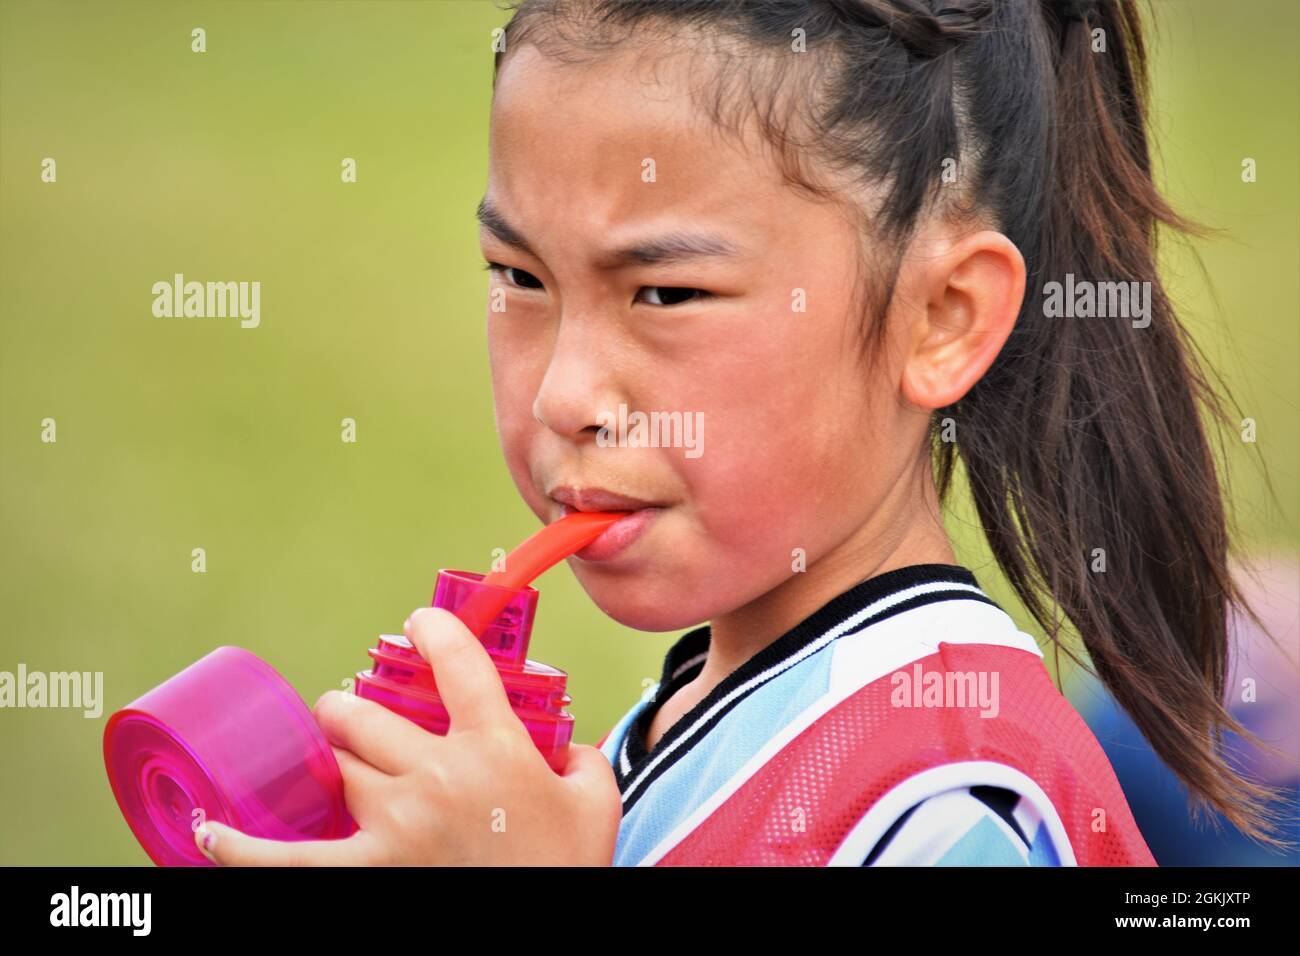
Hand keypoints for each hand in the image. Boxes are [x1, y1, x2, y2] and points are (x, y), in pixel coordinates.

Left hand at [194, 607, 621, 864]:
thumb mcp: (595, 804)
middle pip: (364, 715)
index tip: (419, 625)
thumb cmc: (566, 869)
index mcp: (496, 746)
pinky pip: (289, 857)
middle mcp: (439, 774)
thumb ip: (581, 759)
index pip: (456, 661)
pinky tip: (211, 832)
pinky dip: (243, 847)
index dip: (432, 630)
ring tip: (333, 763)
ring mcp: (397, 824)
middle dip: (352, 710)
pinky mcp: (368, 873)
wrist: (546, 933)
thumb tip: (565, 747)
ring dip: (334, 762)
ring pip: (337, 768)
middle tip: (356, 718)